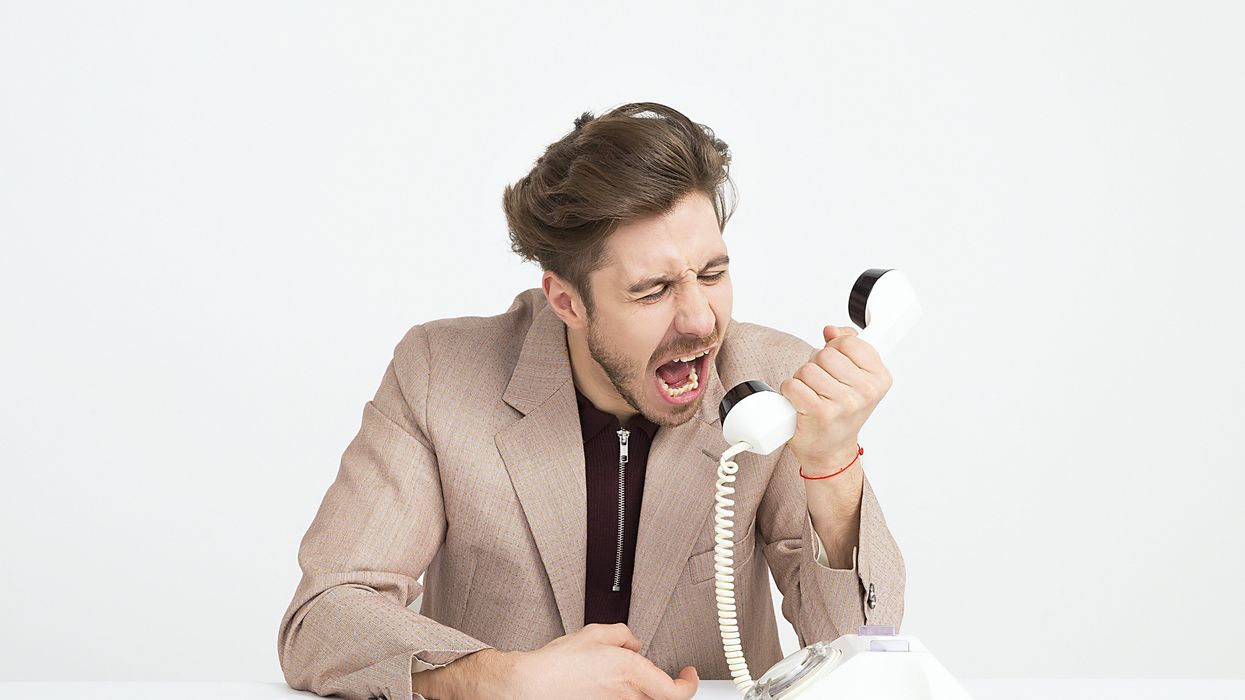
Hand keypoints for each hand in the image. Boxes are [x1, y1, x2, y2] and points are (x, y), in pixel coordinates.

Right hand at [513, 623, 697, 699]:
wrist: (533, 686)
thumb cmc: (558, 664)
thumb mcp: (595, 633)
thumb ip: (623, 634)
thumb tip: (633, 643)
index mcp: (631, 671)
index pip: (676, 691)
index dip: (689, 684)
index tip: (689, 675)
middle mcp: (628, 696)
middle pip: (662, 698)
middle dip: (665, 685)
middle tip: (663, 675)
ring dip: (642, 690)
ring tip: (623, 678)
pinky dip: (625, 695)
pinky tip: (607, 686)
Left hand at [779, 325, 891, 473]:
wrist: (831, 450)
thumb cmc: (842, 413)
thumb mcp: (855, 377)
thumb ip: (848, 346)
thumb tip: (831, 330)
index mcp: (879, 378)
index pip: (849, 341)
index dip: (835, 348)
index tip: (837, 364)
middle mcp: (865, 391)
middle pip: (825, 355)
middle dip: (816, 365)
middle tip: (821, 384)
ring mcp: (844, 403)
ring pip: (807, 369)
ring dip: (802, 380)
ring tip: (812, 394)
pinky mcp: (819, 413)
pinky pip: (793, 385)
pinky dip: (790, 392)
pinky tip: (800, 402)